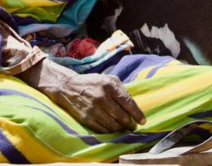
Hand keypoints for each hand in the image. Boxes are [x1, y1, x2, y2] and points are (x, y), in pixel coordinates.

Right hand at [20, 59, 145, 132]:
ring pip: (113, 125)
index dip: (137, 114)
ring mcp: (93, 108)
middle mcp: (102, 97)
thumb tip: (134, 107)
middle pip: (122, 117)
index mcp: (109, 85)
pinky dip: (110, 132)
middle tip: (132, 126)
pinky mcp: (86, 118)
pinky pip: (103, 129)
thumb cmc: (92, 83)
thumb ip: (122, 90)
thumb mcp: (108, 79)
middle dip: (130, 124)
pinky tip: (113, 130)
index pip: (128, 103)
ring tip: (123, 129)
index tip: (143, 121)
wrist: (68, 87)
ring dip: (121, 129)